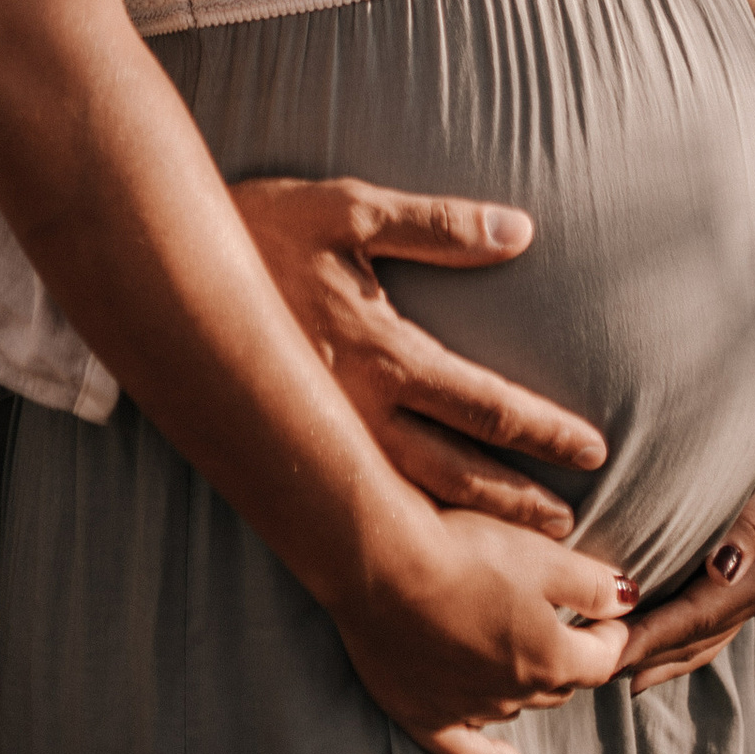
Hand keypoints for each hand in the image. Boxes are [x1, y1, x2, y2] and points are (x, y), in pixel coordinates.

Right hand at [230, 176, 607, 534]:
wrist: (164, 268)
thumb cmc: (262, 225)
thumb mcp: (349, 211)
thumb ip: (438, 225)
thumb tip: (519, 232)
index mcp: (383, 351)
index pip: (485, 404)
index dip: (542, 431)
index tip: (591, 449)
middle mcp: (357, 410)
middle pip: (457, 472)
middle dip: (517, 502)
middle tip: (569, 529)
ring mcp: (322, 438)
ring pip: (410, 498)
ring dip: (471, 523)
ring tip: (518, 542)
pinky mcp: (291, 444)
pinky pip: (357, 498)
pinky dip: (405, 525)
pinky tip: (425, 539)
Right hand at [331, 505, 639, 753]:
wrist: (380, 561)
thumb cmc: (464, 548)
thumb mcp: (544, 555)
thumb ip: (594, 585)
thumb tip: (628, 601)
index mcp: (551, 659)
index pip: (602, 658)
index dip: (611, 631)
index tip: (611, 611)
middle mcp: (514, 694)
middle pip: (560, 683)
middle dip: (572, 656)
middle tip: (571, 627)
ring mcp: (466, 709)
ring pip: (517, 706)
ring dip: (532, 684)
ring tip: (533, 656)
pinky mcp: (421, 713)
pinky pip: (464, 750)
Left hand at [618, 342, 754, 692]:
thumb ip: (746, 521)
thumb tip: (722, 572)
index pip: (696, 619)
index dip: (646, 640)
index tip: (600, 655)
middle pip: (695, 640)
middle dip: (642, 658)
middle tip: (583, 674)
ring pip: (702, 638)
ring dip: (656, 654)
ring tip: (603, 666)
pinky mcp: (752, 571)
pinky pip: (708, 618)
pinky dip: (675, 636)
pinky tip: (645, 645)